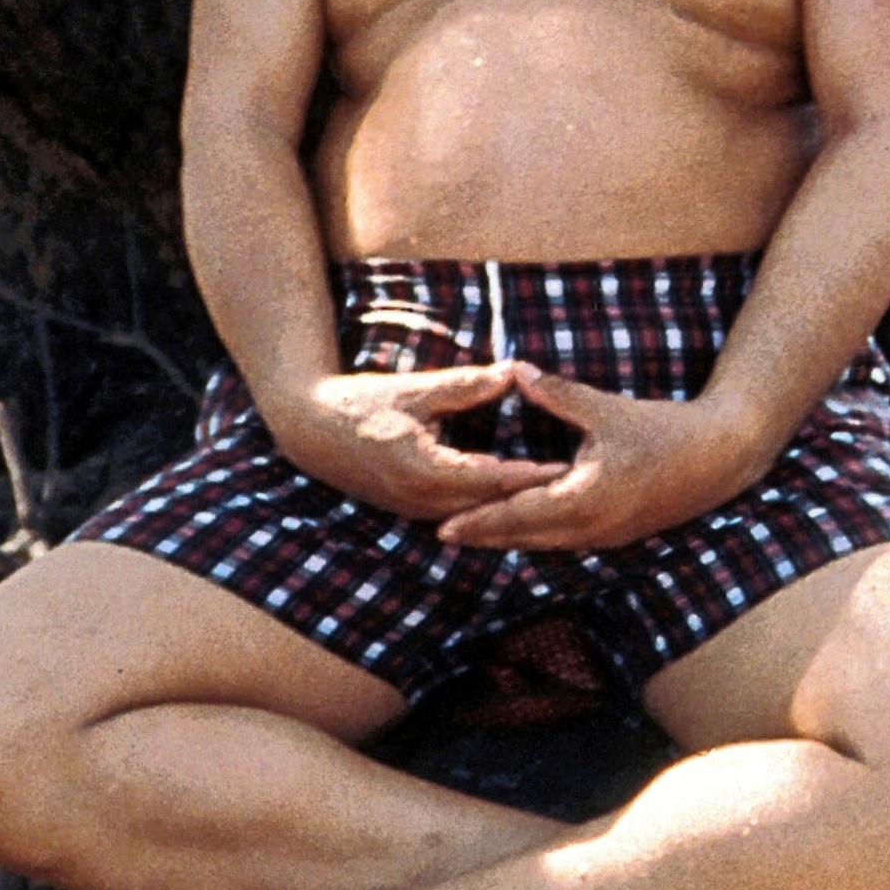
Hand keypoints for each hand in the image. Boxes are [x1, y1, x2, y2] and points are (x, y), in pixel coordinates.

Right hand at [266, 363, 569, 519]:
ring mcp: (415, 511)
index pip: (492, 479)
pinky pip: (459, 516)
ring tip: (556, 498)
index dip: (533, 474)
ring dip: (511, 509)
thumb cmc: (362, 404)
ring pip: (476, 517)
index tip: (570, 466)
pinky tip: (514, 502)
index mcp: (425, 469)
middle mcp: (422, 500)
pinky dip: (487, 510)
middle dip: (531, 498)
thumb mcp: (416, 389)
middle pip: (489, 506)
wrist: (311, 431)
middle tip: (577, 486)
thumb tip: (512, 372)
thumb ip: (466, 386)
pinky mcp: (411, 511)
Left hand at [430, 364, 781, 551]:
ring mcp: (604, 536)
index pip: (518, 516)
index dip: (479, 522)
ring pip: (544, 544)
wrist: (719, 458)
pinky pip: (564, 541)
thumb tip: (516, 371)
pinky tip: (520, 529)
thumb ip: (558, 395)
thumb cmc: (663, 430)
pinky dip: (536, 536)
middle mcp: (591, 527)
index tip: (444, 528)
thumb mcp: (607, 409)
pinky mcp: (615, 533)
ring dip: (509, 539)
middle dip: (484, 536)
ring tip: (472, 535)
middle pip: (525, 538)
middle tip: (443, 534)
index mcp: (584, 500)